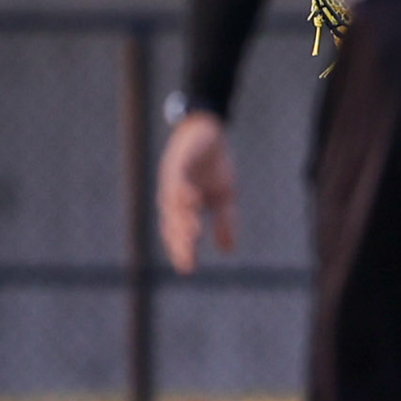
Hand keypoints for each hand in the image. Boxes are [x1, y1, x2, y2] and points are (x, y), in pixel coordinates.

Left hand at [158, 112, 237, 273]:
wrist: (209, 132)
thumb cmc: (212, 164)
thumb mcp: (223, 196)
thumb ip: (224, 222)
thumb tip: (227, 250)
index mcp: (181, 206)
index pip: (178, 232)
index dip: (180, 249)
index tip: (187, 269)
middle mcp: (172, 195)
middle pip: (173, 222)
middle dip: (179, 242)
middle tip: (186, 260)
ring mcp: (173, 178)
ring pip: (174, 204)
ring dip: (182, 219)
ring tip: (192, 236)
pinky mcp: (179, 161)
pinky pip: (178, 178)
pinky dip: (182, 189)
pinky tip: (191, 200)